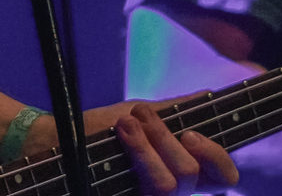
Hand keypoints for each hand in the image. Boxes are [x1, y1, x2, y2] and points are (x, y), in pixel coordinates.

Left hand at [88, 101, 238, 195]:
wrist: (58, 137)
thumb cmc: (101, 129)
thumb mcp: (142, 114)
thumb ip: (176, 111)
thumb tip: (209, 96)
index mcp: (182, 168)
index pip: (223, 177)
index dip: (218, 158)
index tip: (191, 134)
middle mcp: (171, 189)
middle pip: (191, 175)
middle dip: (165, 137)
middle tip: (141, 115)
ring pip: (169, 185)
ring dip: (147, 144)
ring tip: (125, 123)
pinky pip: (148, 189)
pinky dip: (136, 151)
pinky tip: (121, 129)